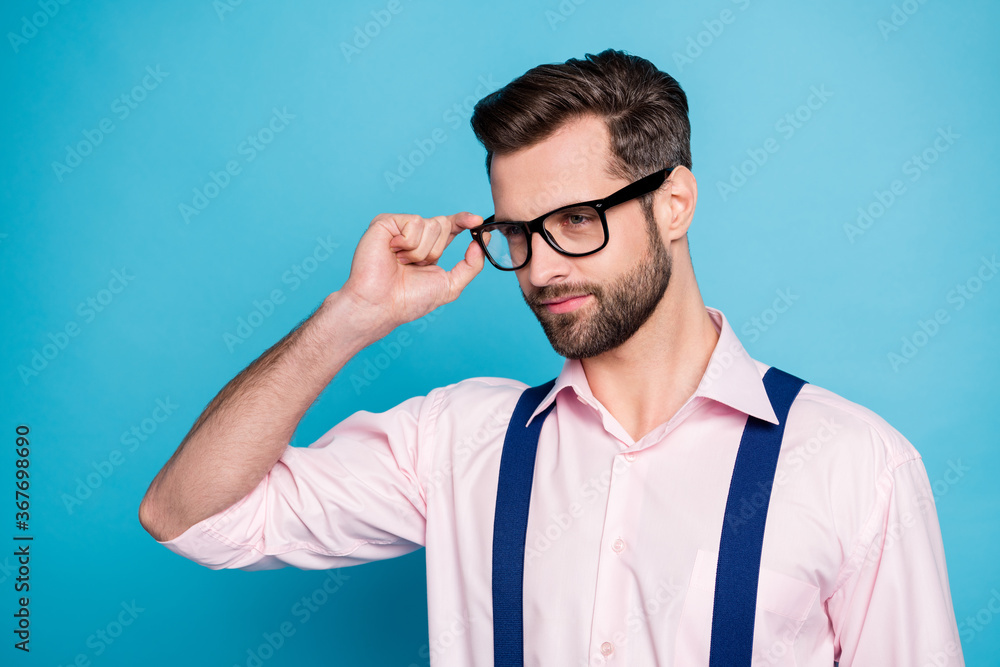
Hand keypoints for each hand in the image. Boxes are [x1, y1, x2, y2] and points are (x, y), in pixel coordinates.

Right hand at [338, 211, 485, 329]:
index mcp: (429, 248)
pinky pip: (414, 222)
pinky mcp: (386, 222)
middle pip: (444, 224)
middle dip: (436, 250)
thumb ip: (471, 264)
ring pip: (431, 224)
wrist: (380, 305)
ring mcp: (400, 228)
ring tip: (401, 262)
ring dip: (420, 251)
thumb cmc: (409, 300)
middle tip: (414, 266)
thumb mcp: (450, 285)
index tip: (476, 221)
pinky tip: (392, 252)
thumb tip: (485, 239)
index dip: (463, 221)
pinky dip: (408, 243)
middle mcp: (415, 235)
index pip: (451, 227)